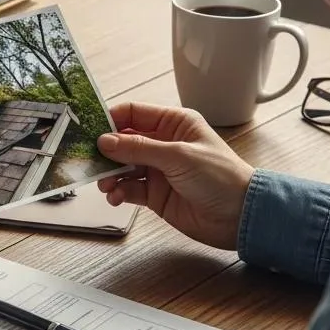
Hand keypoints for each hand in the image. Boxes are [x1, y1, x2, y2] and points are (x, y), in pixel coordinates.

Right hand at [97, 102, 254, 249]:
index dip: (111, 120)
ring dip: (110, 174)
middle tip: (90, 160)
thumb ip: (138, 148)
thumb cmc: (222, 178)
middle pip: (123, 141)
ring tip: (105, 184)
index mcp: (174, 124)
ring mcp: (159, 169)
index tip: (90, 130)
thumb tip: (105, 141)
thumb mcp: (178, 156)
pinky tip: (116, 197)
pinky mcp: (156, 194)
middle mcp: (164, 144)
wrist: (239, 216)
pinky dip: (118, 192)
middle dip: (106, 151)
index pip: (134, 113)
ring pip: (123, 166)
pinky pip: (129, 188)